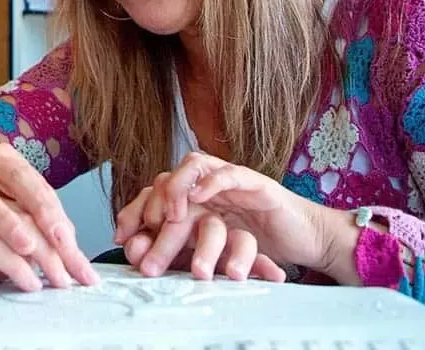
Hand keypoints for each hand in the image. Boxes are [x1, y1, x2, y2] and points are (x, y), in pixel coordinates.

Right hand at [0, 143, 98, 285]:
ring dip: (4, 220)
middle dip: (40, 214)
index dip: (57, 215)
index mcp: (7, 160)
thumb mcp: (1, 193)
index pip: (39, 187)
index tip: (73, 244)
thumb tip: (68, 241)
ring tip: (22, 246)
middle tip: (59, 243)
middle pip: (18, 184)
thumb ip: (29, 212)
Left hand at [114, 152, 338, 277]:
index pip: (154, 194)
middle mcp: (207, 186)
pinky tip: (199, 196)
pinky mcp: (255, 183)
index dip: (134, 212)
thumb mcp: (213, 253)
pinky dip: (211, 180)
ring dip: (176, 187)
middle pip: (168, 182)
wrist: (304, 241)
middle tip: (142, 234)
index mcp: (194, 200)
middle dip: (150, 207)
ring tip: (169, 214)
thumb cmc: (259, 245)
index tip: (120, 237)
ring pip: (194, 168)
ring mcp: (229, 180)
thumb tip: (137, 256)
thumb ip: (182, 250)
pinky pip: (229, 173)